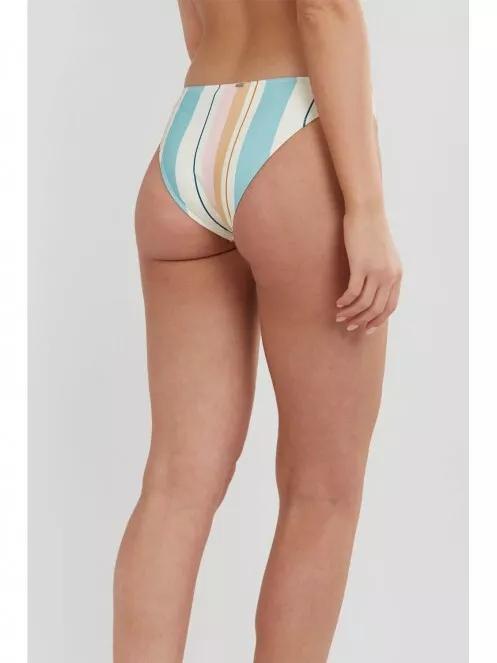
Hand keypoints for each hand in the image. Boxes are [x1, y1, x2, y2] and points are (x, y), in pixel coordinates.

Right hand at [336, 209, 401, 333]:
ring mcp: (376, 272)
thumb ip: (384, 272)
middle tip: (349, 326)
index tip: (366, 328)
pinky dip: (345, 302)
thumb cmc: (372, 231)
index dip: (378, 320)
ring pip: (363, 303)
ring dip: (350, 313)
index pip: (390, 306)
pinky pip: (352, 292)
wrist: (367, 212)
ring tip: (339, 316)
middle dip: (362, 321)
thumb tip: (375, 288)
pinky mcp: (360, 266)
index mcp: (397, 274)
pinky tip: (338, 303)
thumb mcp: (385, 254)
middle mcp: (389, 276)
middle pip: (376, 308)